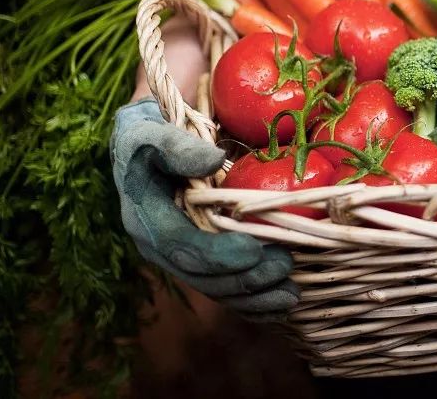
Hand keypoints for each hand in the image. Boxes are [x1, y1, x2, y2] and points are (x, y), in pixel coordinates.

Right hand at [111, 98, 298, 313]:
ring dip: (254, 297)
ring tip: (291, 296)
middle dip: (245, 280)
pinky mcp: (200, 256)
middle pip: (203, 276)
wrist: (145, 141)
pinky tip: (280, 306)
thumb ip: (177, 146)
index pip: (182, 247)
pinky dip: (253, 301)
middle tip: (286, 269)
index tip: (254, 252)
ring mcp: (180, 255)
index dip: (218, 255)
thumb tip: (213, 161)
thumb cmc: (149, 130)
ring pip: (216, 288)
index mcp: (145, 219)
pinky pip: (225, 286)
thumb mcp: (152, 129)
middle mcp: (160, 245)